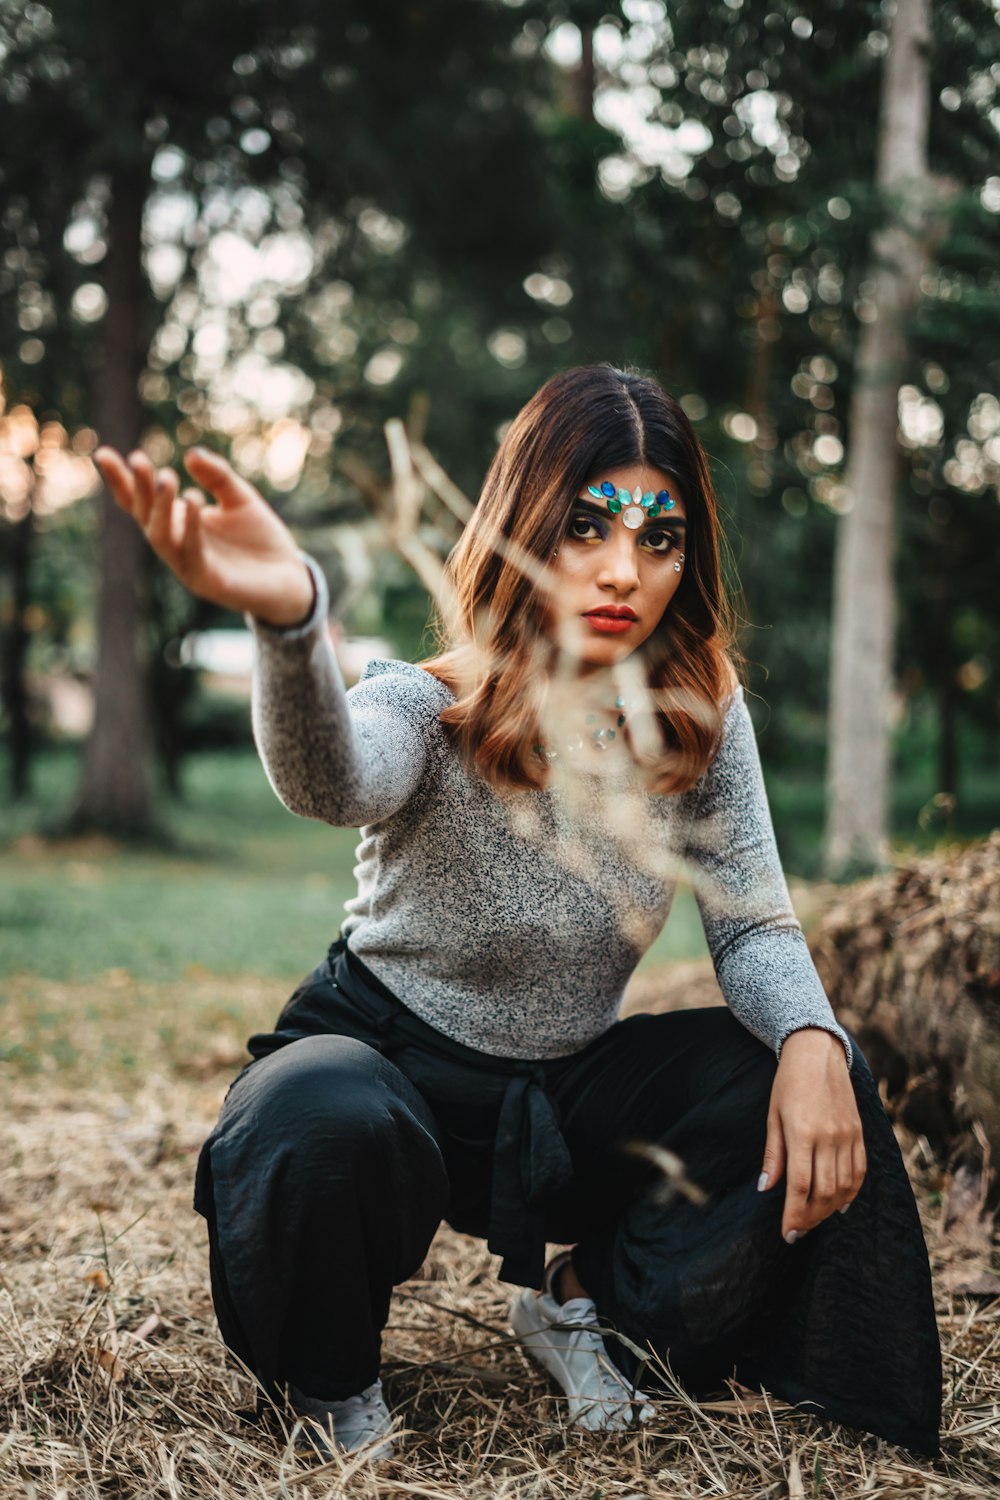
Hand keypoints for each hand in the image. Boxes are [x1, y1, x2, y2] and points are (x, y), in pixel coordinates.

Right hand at [93, 445, 314, 626]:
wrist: (291, 578)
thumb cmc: (261, 539)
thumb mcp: (240, 498)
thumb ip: (218, 476)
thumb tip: (191, 455)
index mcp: (179, 522)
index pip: (141, 501)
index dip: (121, 480)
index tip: (102, 453)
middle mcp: (176, 543)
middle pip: (145, 515)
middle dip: (139, 488)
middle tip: (139, 459)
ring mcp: (188, 565)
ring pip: (161, 536)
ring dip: (160, 506)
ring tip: (165, 477)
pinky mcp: (207, 581)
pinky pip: (192, 552)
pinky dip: (191, 526)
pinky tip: (193, 499)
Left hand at [757, 1026, 865, 1241]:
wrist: (818, 1053)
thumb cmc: (788, 1083)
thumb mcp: (773, 1115)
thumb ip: (773, 1154)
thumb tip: (766, 1188)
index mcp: (803, 1132)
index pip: (801, 1186)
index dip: (794, 1215)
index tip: (787, 1233)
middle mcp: (829, 1136)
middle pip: (824, 1192)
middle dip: (810, 1218)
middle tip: (797, 1232)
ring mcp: (848, 1135)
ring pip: (844, 1186)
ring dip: (828, 1210)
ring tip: (813, 1220)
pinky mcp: (859, 1133)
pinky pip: (859, 1171)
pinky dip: (850, 1193)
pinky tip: (838, 1205)